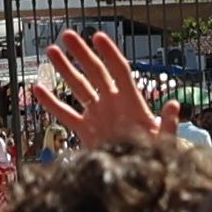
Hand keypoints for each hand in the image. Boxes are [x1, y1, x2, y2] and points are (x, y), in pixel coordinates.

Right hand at [17, 27, 166, 152]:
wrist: (139, 176)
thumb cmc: (156, 156)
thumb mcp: (164, 140)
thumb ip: (167, 124)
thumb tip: (173, 105)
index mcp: (131, 102)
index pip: (119, 71)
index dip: (109, 53)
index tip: (97, 36)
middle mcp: (112, 104)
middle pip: (95, 72)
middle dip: (81, 53)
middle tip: (68, 35)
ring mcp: (97, 115)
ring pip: (78, 87)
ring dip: (65, 69)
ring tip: (52, 50)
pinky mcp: (85, 130)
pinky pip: (65, 114)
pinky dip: (52, 103)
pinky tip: (38, 88)